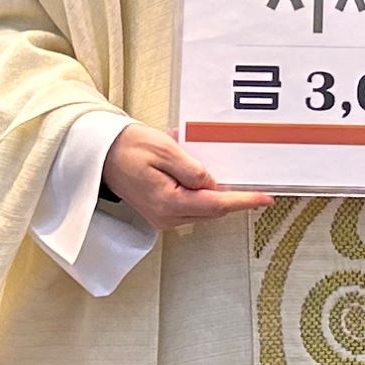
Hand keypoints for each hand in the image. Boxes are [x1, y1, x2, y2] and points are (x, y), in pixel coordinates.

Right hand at [102, 123, 271, 230]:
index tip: (265, 198)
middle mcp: (166, 216)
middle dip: (234, 198)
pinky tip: (200, 176)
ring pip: (203, 210)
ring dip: (216, 194)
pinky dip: (202, 193)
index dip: (244, 201)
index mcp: (167, 202)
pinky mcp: (161, 212)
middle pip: (212, 211)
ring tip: (218, 172)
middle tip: (254, 186)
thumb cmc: (127, 147)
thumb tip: (212, 184)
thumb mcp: (164, 149)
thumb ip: (192, 169)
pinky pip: (191, 206)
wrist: (99, 154)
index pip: (216, 204)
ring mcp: (162, 217)